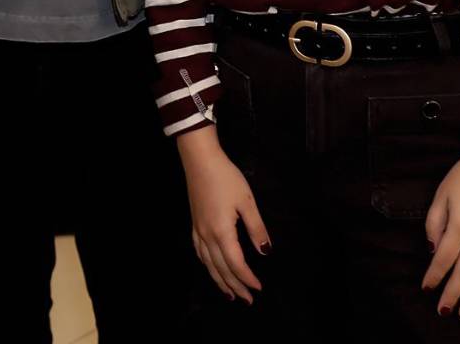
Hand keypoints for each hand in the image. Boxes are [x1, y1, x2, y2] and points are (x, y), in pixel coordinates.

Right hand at [179, 127, 269, 303]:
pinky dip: (206, 265)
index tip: (259, 288)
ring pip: (208, 264)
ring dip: (219, 281)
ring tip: (230, 294)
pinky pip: (199, 252)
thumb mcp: (247, 202)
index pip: (236, 264)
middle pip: (221, 269)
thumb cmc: (226, 178)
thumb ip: (257, 228)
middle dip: (235, 286)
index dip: (248, 278)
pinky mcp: (194, 223)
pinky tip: (210, 267)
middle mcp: (207, 236)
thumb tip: (265, 252)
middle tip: (247, 300)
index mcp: (222, 232)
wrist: (200, 160)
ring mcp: (198, 230)